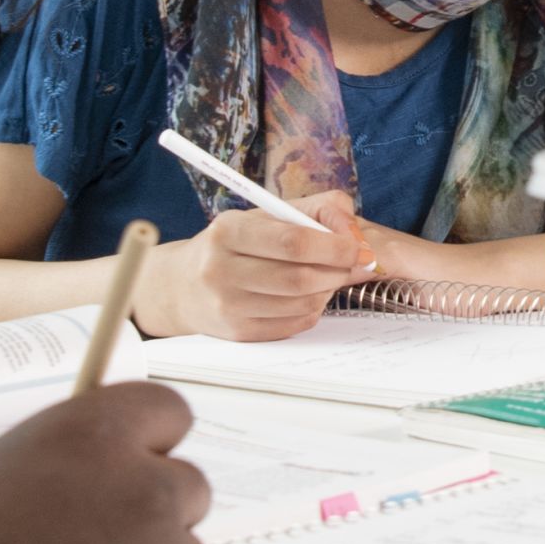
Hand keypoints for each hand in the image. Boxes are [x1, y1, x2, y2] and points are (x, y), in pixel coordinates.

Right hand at [135, 191, 368, 339]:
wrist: (186, 285)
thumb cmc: (238, 243)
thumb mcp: (269, 213)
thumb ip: (320, 210)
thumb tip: (358, 238)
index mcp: (229, 231)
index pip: (293, 242)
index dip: (335, 246)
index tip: (358, 249)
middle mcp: (221, 269)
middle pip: (300, 278)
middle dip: (338, 271)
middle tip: (354, 265)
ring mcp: (227, 306)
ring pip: (301, 304)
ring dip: (327, 291)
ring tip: (325, 277)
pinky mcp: (238, 333)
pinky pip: (294, 324)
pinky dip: (312, 310)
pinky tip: (306, 295)